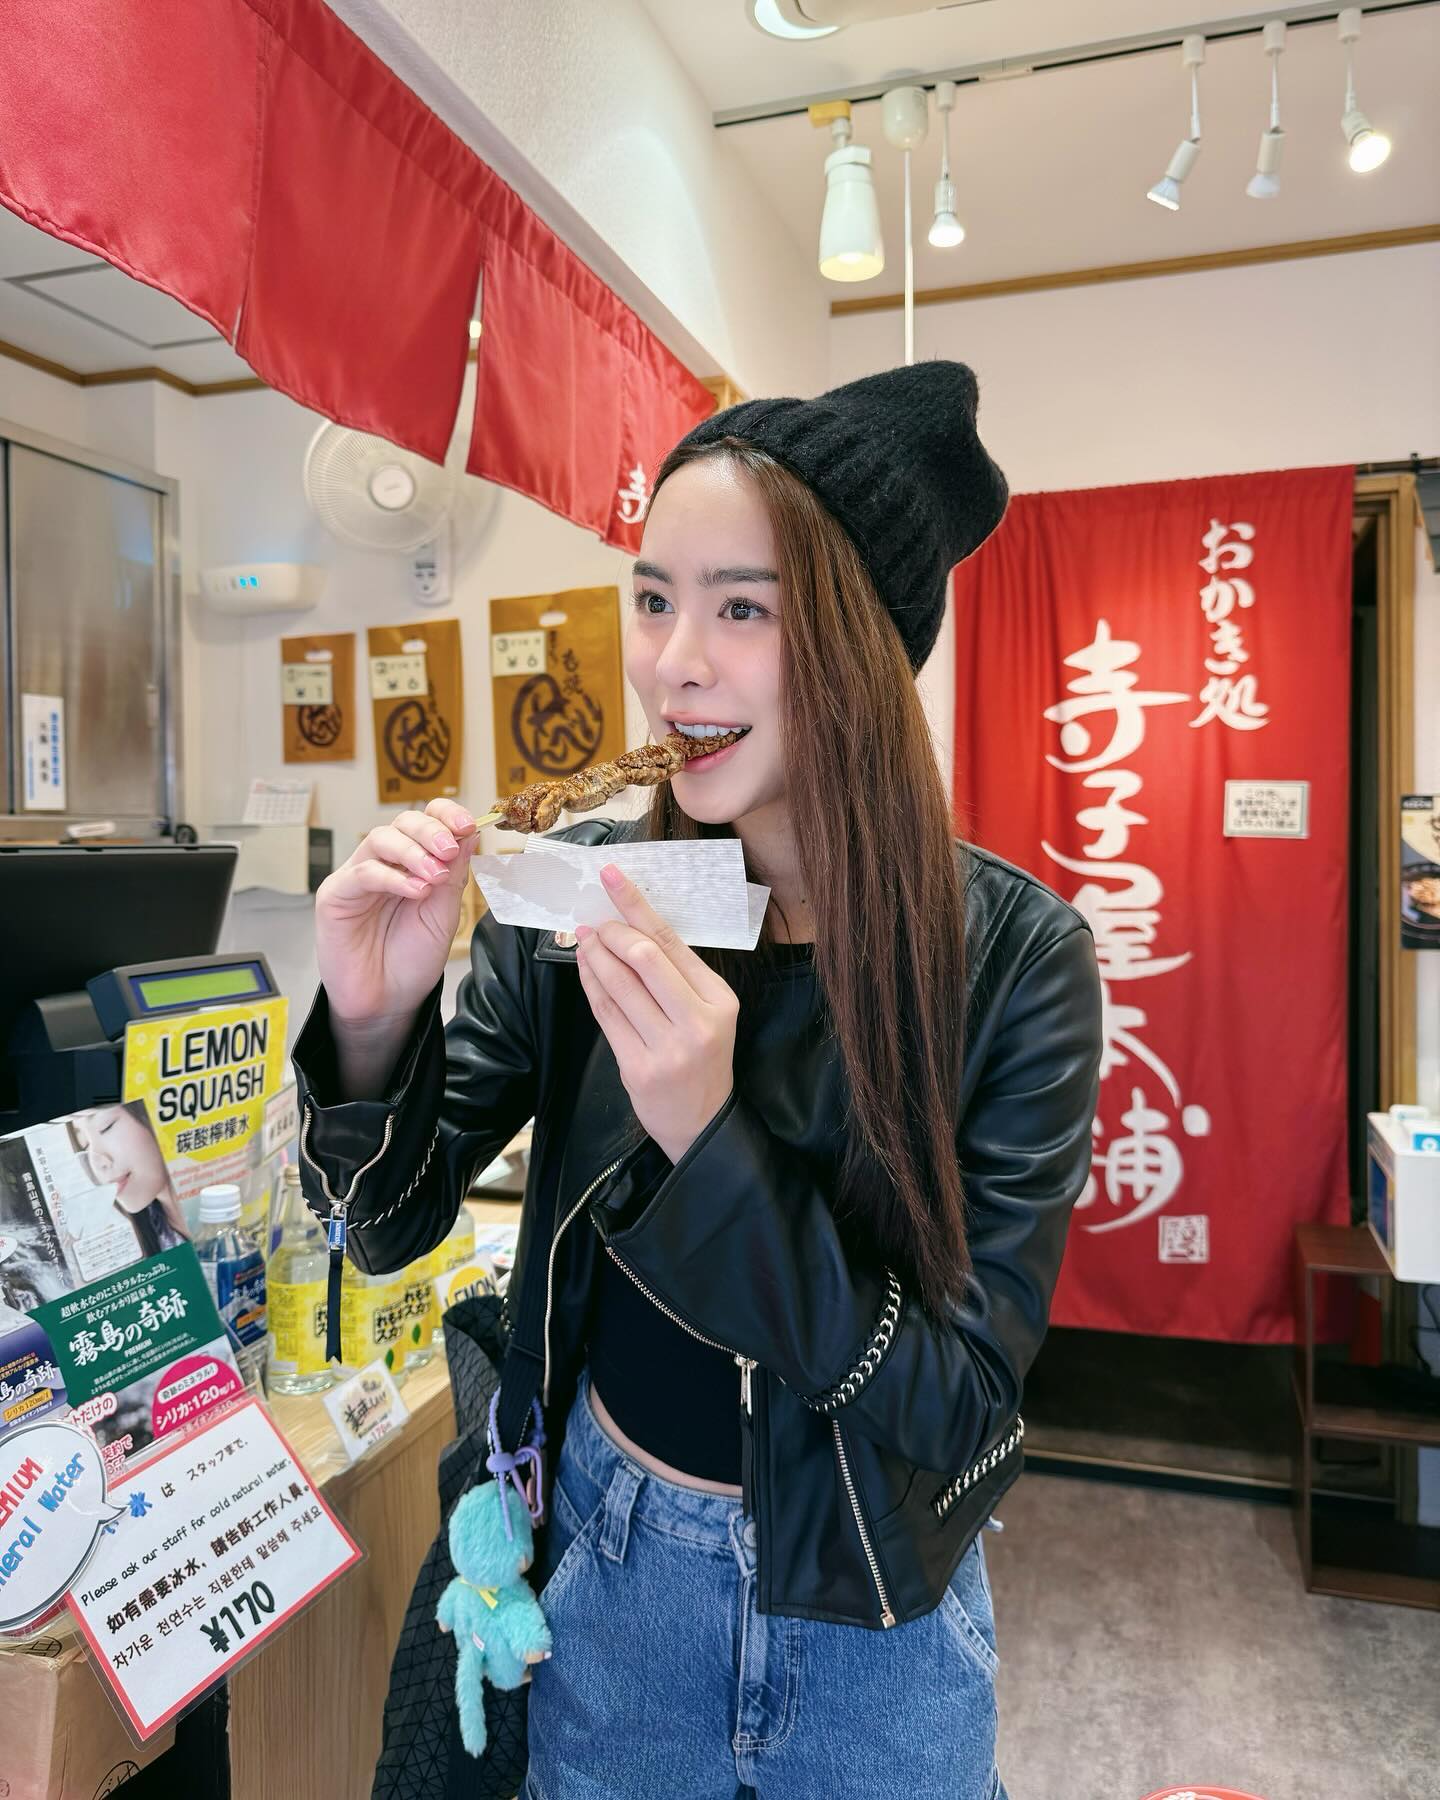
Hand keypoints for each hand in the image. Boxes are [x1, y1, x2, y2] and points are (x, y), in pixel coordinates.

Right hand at [314, 798, 476, 1031]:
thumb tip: (470, 834)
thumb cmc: (413, 958)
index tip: (468, 825)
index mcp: (412, 863)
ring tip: (435, 876)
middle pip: (402, 823)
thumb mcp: (444, 912)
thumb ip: (454, 873)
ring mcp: (358, 877)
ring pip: (380, 839)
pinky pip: (363, 873)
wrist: (388, 1001)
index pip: (426, 821)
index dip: (445, 816)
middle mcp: (384, 864)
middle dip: (430, 831)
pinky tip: (415, 891)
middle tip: (449, 850)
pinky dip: (393, 877)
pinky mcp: (335, 896)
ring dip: (413, 851)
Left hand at [574, 865, 737, 1165]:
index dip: (636, 905)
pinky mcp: (638, 1068)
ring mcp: (667, 1048)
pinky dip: (591, 985)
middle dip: (612, 931)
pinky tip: (585, 968)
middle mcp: (697, 1022)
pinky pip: (606, 1015)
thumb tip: (632, 927)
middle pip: (644, 958)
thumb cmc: (702, 1059)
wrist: (701, 1123)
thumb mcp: (709, 1013)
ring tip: (584, 938)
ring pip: (619, 985)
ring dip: (595, 955)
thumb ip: (679, 976)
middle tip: (596, 921)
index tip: (610, 877)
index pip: (671, 942)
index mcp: (720, 1000)